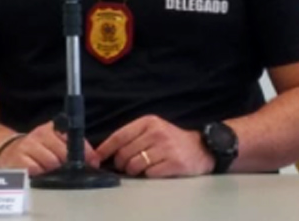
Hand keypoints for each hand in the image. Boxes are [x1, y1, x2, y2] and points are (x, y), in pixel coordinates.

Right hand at [0, 121, 100, 175]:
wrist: (9, 151)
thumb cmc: (37, 149)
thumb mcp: (55, 141)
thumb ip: (74, 148)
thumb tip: (94, 160)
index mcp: (53, 128)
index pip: (74, 138)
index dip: (85, 153)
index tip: (93, 162)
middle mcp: (41, 133)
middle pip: (64, 153)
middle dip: (69, 165)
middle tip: (69, 171)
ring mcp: (29, 145)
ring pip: (51, 162)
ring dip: (55, 172)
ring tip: (51, 172)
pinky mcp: (18, 158)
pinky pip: (36, 170)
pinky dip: (40, 175)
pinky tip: (39, 174)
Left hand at [96, 115, 214, 177]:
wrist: (202, 148)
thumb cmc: (172, 140)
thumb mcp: (154, 129)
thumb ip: (133, 136)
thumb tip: (108, 151)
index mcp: (149, 122)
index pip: (120, 135)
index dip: (106, 148)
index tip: (97, 157)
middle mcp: (157, 133)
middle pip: (125, 153)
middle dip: (121, 164)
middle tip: (127, 166)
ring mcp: (166, 148)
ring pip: (135, 165)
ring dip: (134, 171)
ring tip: (141, 169)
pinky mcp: (174, 163)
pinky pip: (149, 174)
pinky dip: (148, 176)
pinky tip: (155, 171)